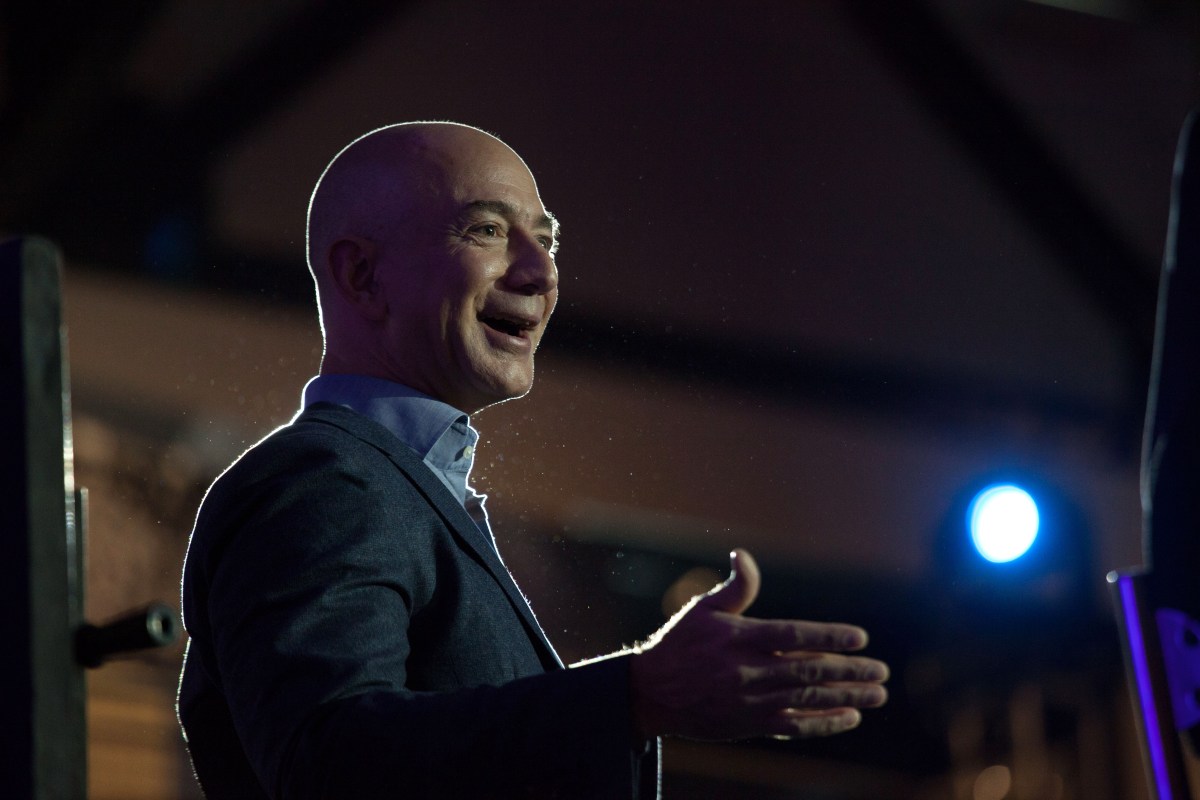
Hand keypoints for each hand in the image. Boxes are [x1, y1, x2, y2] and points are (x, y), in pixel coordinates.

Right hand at [628, 549, 888, 740]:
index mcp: (739, 638)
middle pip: (807, 670)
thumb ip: (735, 587)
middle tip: (881, 670)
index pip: (793, 635)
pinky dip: (823, 724)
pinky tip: (849, 717)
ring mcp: (748, 700)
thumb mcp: (703, 609)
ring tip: (876, 694)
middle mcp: (746, 669)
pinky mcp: (747, 724)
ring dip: (845, 697)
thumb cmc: (679, 644)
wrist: (649, 692)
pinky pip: (792, 726)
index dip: (828, 636)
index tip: (860, 638)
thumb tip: (744, 555)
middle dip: (849, 670)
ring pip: (806, 699)